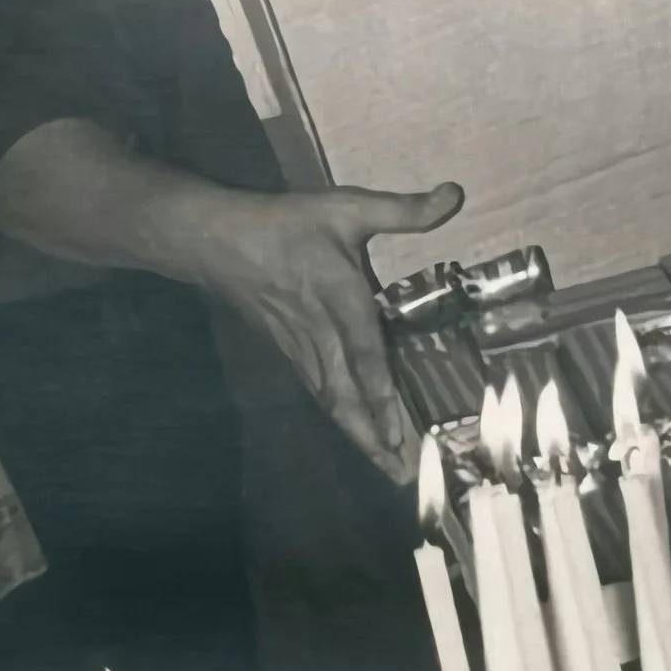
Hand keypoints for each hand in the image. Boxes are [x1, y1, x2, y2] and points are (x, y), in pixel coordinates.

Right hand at [175, 180, 463, 481]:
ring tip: (393, 472)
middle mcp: (322, 333)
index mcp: (339, 297)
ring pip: (336, 402)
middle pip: (351, 394)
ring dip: (363, 439)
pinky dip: (344, 422)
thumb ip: (402, 209)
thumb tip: (454, 195)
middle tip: (407, 474)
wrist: (216, 241)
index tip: (399, 428)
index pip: (365, 352)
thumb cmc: (285, 223)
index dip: (381, 392)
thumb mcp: (345, 208)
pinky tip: (363, 443)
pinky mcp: (293, 355)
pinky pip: (322, 395)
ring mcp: (304, 349)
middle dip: (378, 436)